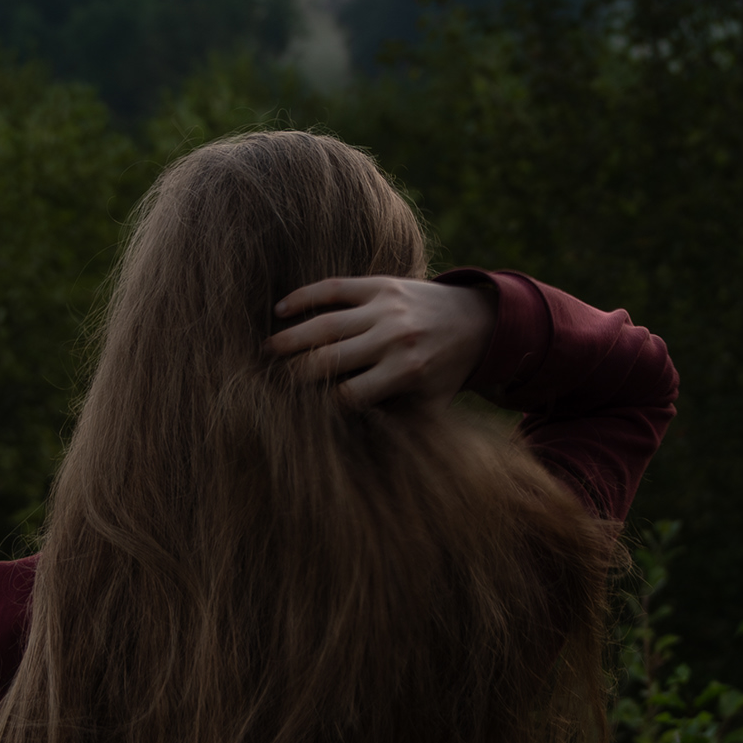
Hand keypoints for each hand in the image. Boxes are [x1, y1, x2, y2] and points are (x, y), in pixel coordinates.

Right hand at [268, 275, 493, 407]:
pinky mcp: (380, 285)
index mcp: (406, 372)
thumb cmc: (445, 370)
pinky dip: (304, 297)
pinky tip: (280, 309)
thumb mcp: (433, 406)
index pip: (348, 395)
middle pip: (329, 360)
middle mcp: (394, 339)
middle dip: (296, 373)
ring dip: (290, 338)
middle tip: (272, 381)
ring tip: (267, 349)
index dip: (320, 405)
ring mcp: (386, 309)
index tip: (298, 410)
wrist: (475, 319)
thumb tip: (367, 458)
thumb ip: (403, 426)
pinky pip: (334, 288)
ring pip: (325, 324)